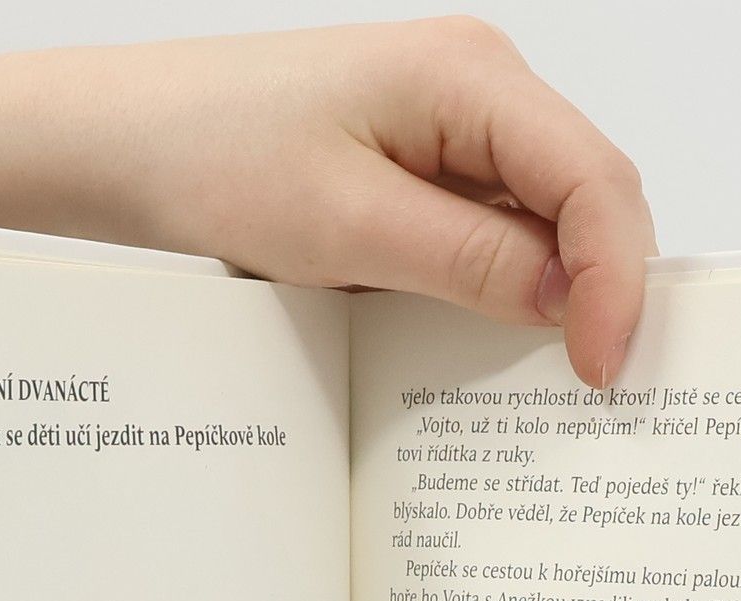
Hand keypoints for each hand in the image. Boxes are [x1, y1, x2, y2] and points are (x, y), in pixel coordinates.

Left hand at [53, 20, 657, 387]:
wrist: (124, 142)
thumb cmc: (210, 156)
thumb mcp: (347, 228)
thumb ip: (469, 262)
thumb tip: (565, 299)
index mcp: (471, 75)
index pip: (595, 178)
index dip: (616, 280)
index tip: (599, 368)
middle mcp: (478, 87)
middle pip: (588, 196)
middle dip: (603, 289)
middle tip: (593, 386)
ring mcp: (454, 126)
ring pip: (548, 219)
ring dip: (556, 294)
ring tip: (553, 375)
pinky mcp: (424, 164)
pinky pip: (494, 229)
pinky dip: (506, 287)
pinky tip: (492, 340)